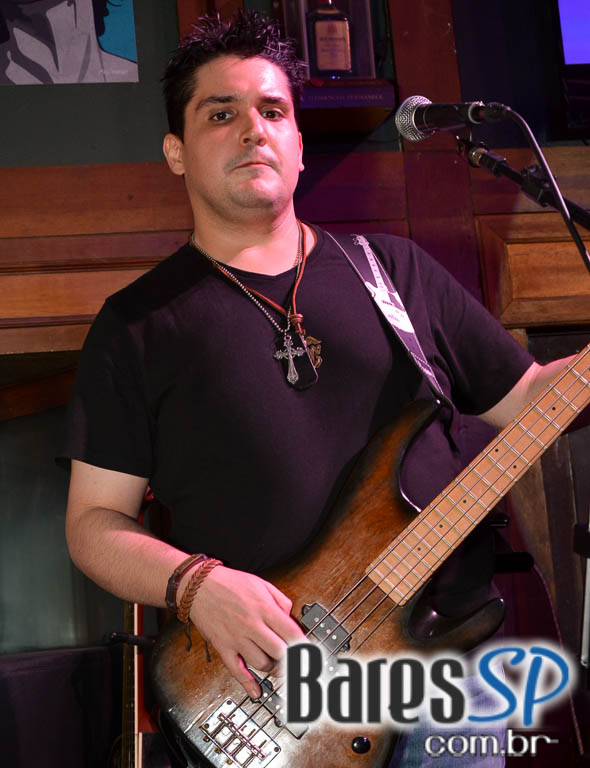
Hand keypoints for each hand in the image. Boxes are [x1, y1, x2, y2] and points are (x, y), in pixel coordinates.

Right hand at [189, 565, 304, 698]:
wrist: (200, 585)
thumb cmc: (230, 583)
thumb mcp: (261, 584)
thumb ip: (280, 600)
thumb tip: (291, 616)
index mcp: (264, 608)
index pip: (292, 633)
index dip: (304, 645)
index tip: (310, 652)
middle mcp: (252, 625)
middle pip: (280, 652)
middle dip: (291, 660)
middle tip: (296, 662)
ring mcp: (237, 638)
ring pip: (262, 664)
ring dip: (273, 669)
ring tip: (276, 665)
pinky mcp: (223, 647)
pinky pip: (236, 671)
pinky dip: (248, 684)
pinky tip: (256, 691)